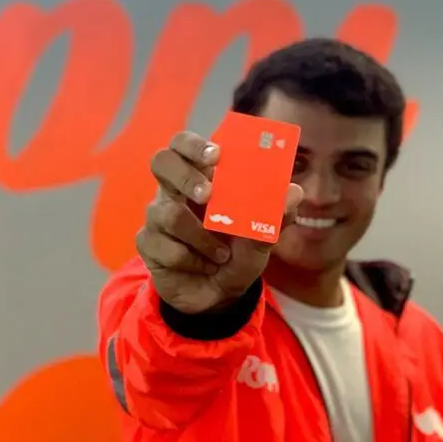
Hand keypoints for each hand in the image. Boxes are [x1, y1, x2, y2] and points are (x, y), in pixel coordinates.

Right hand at [136, 131, 302, 314]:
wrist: (219, 297)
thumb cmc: (237, 255)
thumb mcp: (261, 239)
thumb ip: (276, 216)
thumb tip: (294, 192)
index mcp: (200, 179)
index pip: (183, 145)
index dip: (193, 145)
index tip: (216, 156)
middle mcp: (174, 192)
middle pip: (161, 161)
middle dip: (186, 177)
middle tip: (208, 196)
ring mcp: (157, 217)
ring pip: (170, 214)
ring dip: (202, 239)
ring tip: (221, 255)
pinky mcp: (148, 244)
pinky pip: (165, 247)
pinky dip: (191, 261)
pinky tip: (202, 267)